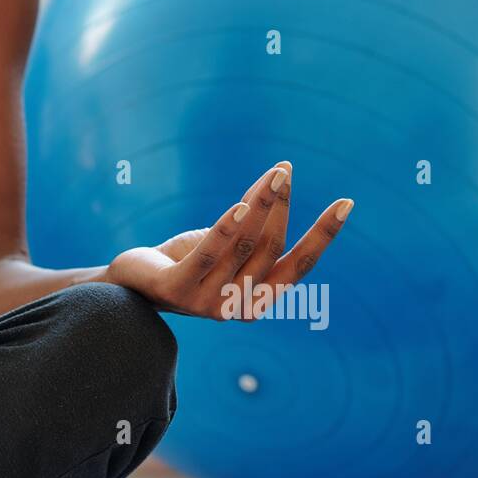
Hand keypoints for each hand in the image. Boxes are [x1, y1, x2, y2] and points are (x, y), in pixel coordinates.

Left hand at [106, 162, 352, 319]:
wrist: (131, 284)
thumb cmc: (186, 261)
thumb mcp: (228, 245)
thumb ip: (254, 228)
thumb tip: (279, 182)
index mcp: (257, 300)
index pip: (298, 266)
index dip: (323, 235)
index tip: (346, 203)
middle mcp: (237, 307)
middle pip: (270, 248)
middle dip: (281, 206)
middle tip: (285, 171)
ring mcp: (207, 303)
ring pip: (243, 245)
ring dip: (261, 204)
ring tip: (275, 174)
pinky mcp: (177, 289)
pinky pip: (209, 254)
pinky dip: (227, 227)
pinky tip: (240, 204)